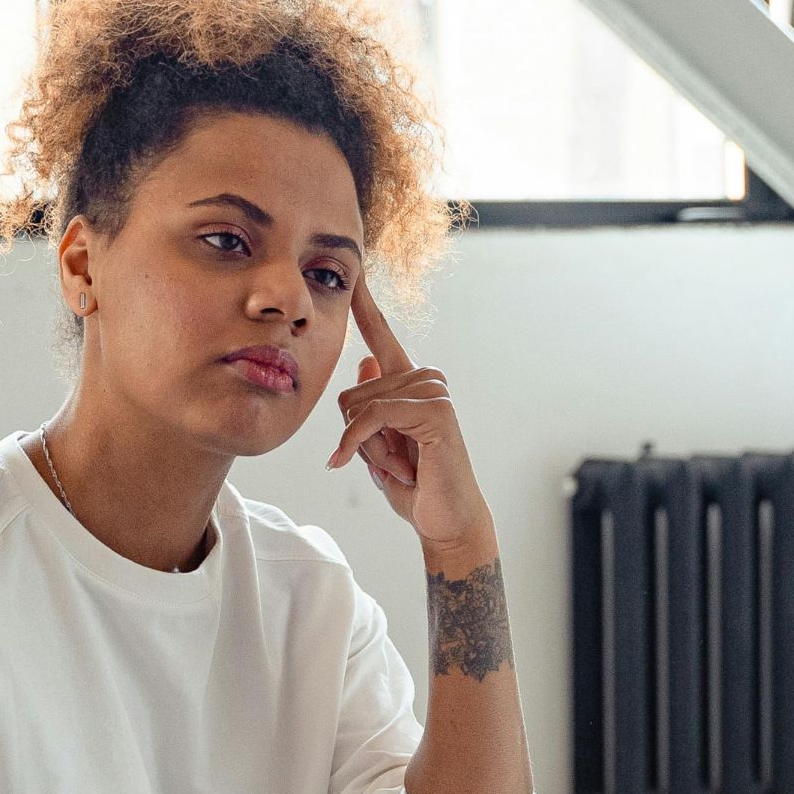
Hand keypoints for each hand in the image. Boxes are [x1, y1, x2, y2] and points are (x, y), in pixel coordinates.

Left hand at [328, 278, 493, 550]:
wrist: (445, 521)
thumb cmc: (414, 486)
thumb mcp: (379, 444)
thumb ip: (369, 407)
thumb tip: (364, 360)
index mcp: (410, 384)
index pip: (382, 336)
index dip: (365, 305)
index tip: (354, 272)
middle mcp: (425, 380)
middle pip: (351, 391)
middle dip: (356, 436)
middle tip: (390, 463)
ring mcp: (434, 391)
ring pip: (360, 406)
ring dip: (365, 447)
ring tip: (400, 467)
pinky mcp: (435, 409)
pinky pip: (373, 415)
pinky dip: (357, 443)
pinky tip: (348, 463)